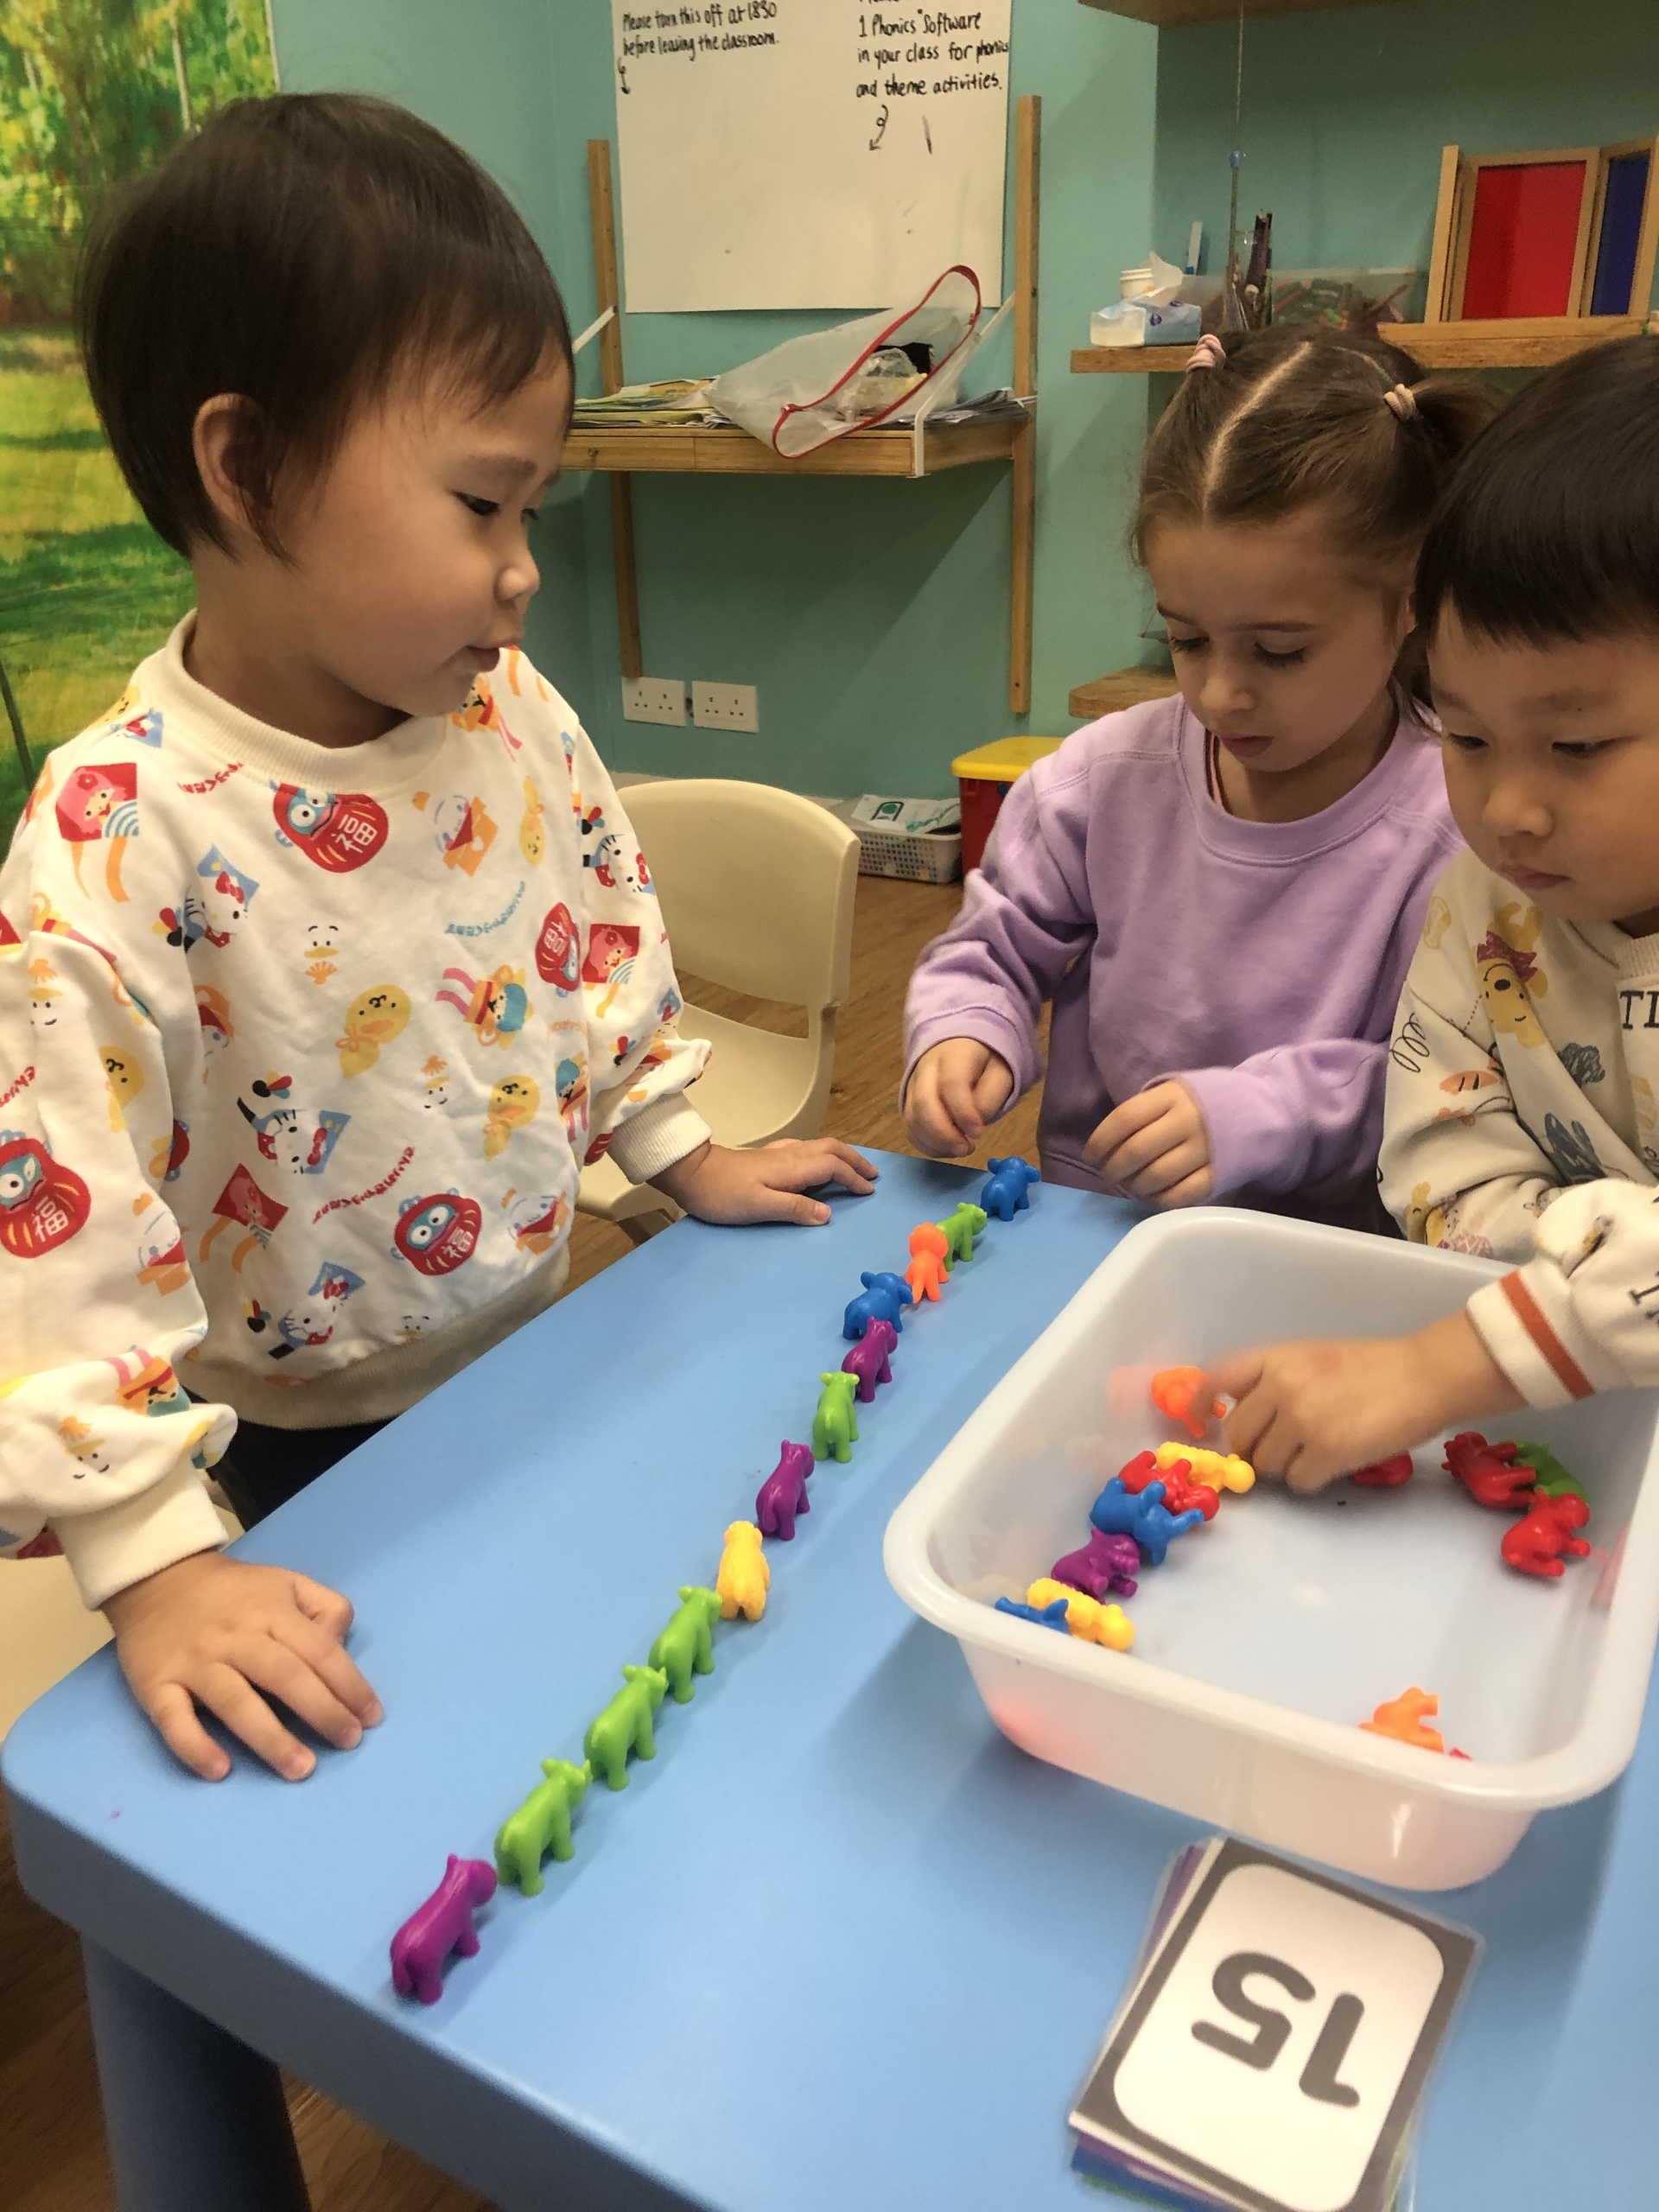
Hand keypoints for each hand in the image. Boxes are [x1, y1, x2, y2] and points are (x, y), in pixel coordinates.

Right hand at [104, 1550, 381, 1781]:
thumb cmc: (235, 1592)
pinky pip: (173, 1719)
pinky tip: (219, 1770)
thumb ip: (324, 1608)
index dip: (349, 1685)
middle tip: (347, 1743)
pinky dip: (195, 1745)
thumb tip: (341, 1647)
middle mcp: (236, 1638)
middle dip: (322, 1712)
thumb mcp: (287, 1584)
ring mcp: (195, 1662)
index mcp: (272, 1613)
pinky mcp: (156, 1684)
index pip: (319, 1651)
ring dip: (270, 1739)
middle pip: (284, 1676)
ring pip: (235, 1702)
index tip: (370, 1718)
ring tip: (300, 1769)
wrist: (158, 1578)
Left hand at [653, 1137, 877, 1225]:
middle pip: (831, 1149)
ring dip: (841, 1156)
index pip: (832, 1168)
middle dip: (854, 1160)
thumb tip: (828, 1213)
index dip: (853, 1178)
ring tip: (854, 1168)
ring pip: (819, 1147)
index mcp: (792, 1168)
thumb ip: (795, 1209)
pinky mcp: (767, 1157)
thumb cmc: (723, 1194)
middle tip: (872, 1175)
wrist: (691, 1172)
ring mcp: (777, 1153)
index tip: (869, 1191)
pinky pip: (806, 1150)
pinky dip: (822, 1155)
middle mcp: (789, 1155)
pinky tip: (816, 1163)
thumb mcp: (759, 1207)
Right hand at [904, 1039, 1014, 1157]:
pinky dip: (927, 1145)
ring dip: (936, 1143)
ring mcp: (913, 1087)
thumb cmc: (984, 1063)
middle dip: (944, 1134)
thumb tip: (972, 1127)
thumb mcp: (1001, 1074)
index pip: (951, 1084)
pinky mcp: (909, 1104)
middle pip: (924, 1104)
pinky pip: (911, 1129)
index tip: (978, 1133)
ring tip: (962, 1149)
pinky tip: (948, 1148)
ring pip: (913, 1120)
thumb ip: (990, 1098)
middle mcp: (926, 1069)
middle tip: (966, 1148)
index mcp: (954, 1056)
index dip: (963, 1112)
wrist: (960, 1048)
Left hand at [1086, 1081, 1212, 1205]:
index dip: (1101, 1140)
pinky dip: (1159, 1200)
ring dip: (1134, 1186)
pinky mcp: (1218, 1175)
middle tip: (1108, 1175)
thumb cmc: (1199, 1105)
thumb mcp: (1171, 1094)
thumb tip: (1103, 1146)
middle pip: (1136, 1151)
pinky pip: (1180, 1196)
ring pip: (1155, 1177)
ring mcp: (1205, 1150)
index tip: (1091, 1155)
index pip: (1125, 1118)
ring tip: (1130, 1185)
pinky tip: (1153, 1195)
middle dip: (1113, 1168)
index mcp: (1171, 1096)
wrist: (1257, 1112)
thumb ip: (1142, 1113)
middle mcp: (1188, 1121)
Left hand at [1209, 1310, 1522, 1493]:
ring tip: (1318, 1451)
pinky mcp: (1328, 1451)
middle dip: (1256, 1449)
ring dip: (1287, 1467)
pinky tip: (1334, 1464)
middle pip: (1239, 1436)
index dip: (1200, 1404)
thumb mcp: (1313, 1357)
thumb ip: (1275, 1380)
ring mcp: (1303, 1419)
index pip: (1217, 1379)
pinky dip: (1312, 1481)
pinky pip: (1298, 1483)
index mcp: (1275, 1358)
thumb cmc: (1374, 1366)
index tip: (1202, 1423)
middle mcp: (1281, 1386)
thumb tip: (1242, 1418)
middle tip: (1285, 1448)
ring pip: (1267, 1465)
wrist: (1425, 1375)